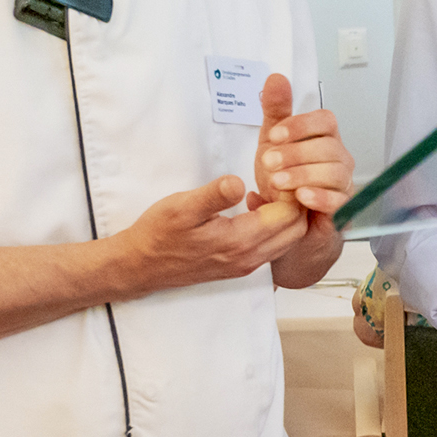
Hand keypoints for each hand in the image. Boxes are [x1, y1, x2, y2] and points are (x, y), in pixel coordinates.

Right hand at [113, 176, 306, 293]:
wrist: (141, 265)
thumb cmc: (158, 235)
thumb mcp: (182, 207)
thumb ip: (214, 195)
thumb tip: (238, 182)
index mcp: (240, 241)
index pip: (288, 214)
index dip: (290, 190)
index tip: (279, 171)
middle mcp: (249, 258)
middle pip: (295, 229)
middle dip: (295, 203)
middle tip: (280, 179)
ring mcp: (246, 265)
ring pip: (287, 240)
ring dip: (286, 216)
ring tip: (270, 191)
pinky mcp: (240, 266)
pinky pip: (272, 246)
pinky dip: (275, 227)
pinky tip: (256, 208)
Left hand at [252, 74, 352, 219]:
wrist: (285, 221)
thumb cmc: (283, 179)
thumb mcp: (273, 143)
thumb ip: (276, 111)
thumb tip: (276, 77)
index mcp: (324, 138)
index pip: (326, 121)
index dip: (302, 125)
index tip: (274, 135)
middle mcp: (339, 159)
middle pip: (329, 147)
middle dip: (296, 153)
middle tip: (268, 161)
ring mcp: (344, 184)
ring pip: (335, 173)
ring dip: (304, 174)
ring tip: (278, 181)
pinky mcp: (343, 210)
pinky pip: (341, 202)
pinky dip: (321, 197)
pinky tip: (301, 197)